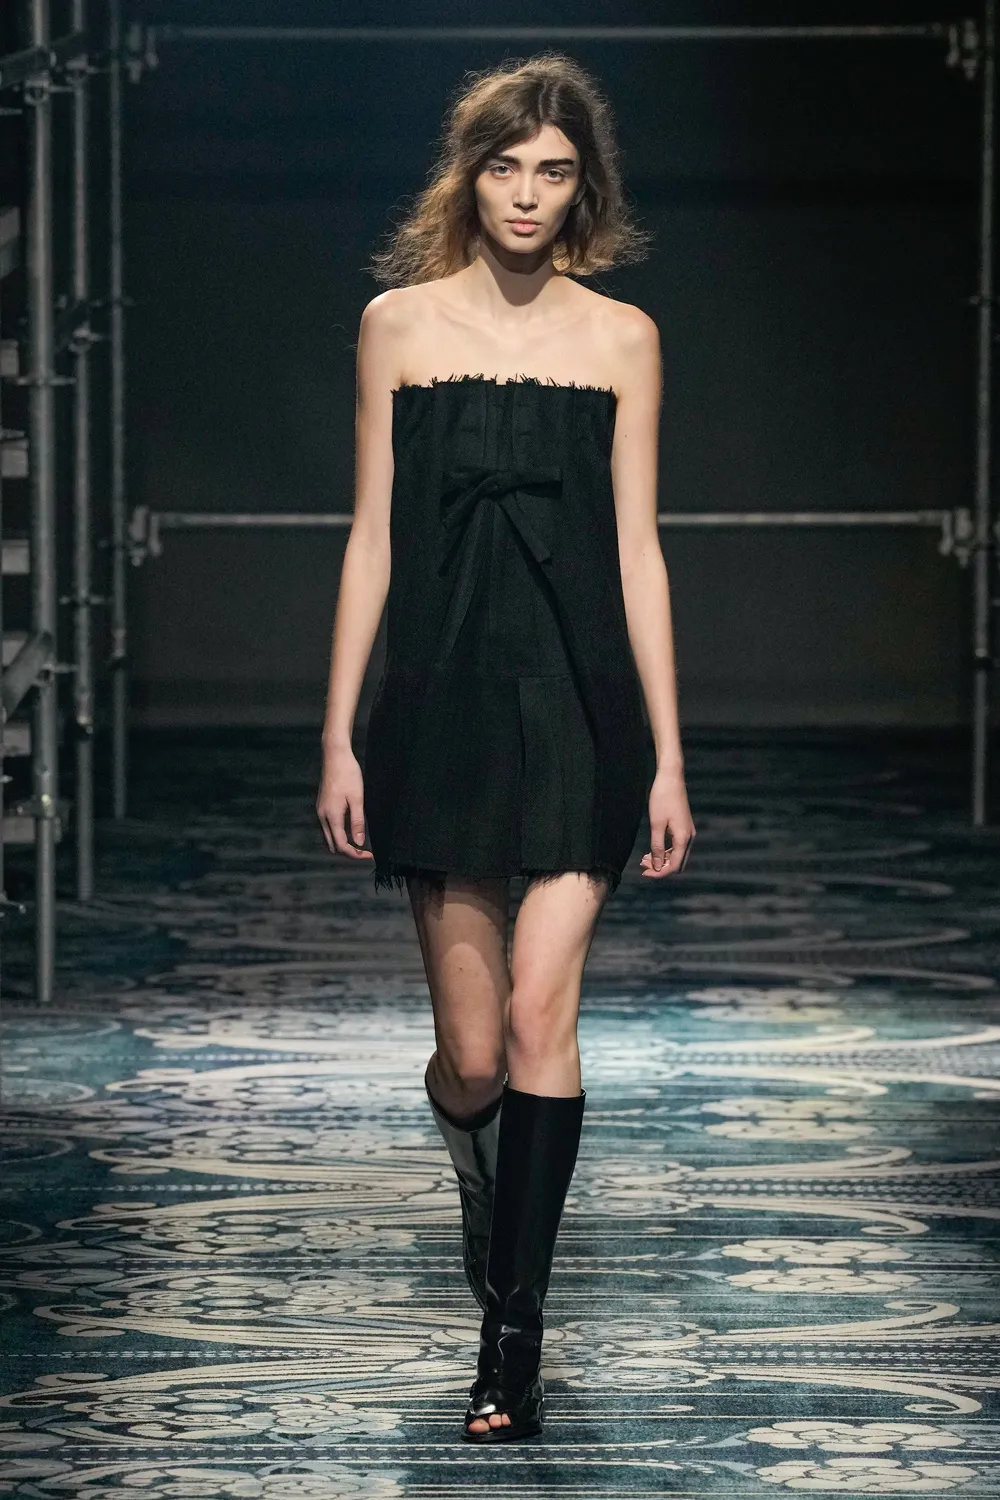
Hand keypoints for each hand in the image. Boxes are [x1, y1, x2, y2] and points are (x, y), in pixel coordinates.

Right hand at [316, 744, 374, 864]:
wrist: (335, 756)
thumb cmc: (348, 774)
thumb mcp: (357, 798)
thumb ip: (358, 822)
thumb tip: (359, 843)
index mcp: (331, 816)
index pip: (341, 845)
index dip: (355, 854)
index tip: (369, 855)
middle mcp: (322, 816)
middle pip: (332, 845)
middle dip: (348, 851)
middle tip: (365, 851)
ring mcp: (320, 811)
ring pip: (329, 837)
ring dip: (342, 843)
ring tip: (359, 841)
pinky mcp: (322, 806)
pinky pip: (328, 827)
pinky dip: (338, 833)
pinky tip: (350, 828)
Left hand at [641, 765, 694, 878]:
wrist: (671, 778)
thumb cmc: (662, 798)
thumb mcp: (656, 824)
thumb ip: (657, 847)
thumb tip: (658, 866)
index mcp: (683, 838)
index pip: (673, 866)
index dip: (659, 873)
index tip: (644, 873)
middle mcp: (689, 837)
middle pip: (677, 863)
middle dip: (661, 868)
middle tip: (643, 866)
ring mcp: (688, 832)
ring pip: (677, 855)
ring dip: (662, 860)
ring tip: (644, 859)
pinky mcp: (684, 827)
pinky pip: (677, 846)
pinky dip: (666, 851)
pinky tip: (652, 850)